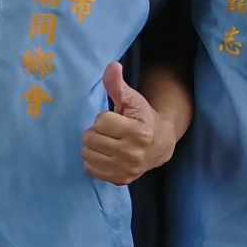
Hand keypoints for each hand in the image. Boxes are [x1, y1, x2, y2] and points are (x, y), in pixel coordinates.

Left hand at [81, 63, 165, 184]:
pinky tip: (106, 154)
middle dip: (97, 131)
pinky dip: (94, 160)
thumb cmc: (142, 118)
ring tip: (107, 142)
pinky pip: (90, 168)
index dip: (105, 118)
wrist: (160, 146)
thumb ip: (118, 85)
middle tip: (111, 132)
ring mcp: (126, 170)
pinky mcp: (120, 180)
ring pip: (87, 153)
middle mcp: (133, 154)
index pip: (101, 121)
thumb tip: (112, 66)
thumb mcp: (133, 100)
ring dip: (93, 146)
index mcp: (139, 133)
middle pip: (90, 138)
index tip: (117, 119)